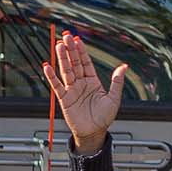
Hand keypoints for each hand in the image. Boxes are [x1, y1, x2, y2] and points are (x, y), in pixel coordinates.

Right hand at [41, 31, 126, 153]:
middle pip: (74, 63)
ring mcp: (72, 90)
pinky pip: (57, 85)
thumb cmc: (104, 117)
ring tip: (58, 46)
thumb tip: (124, 66)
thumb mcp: (114, 98)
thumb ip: (116, 82)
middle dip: (70, 50)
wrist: (94, 133)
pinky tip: (47, 66)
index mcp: (93, 81)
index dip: (81, 51)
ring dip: (62, 59)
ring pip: (66, 71)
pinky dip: (52, 76)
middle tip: (66, 37)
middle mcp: (81, 83)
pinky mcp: (64, 99)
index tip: (77, 40)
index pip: (86, 63)